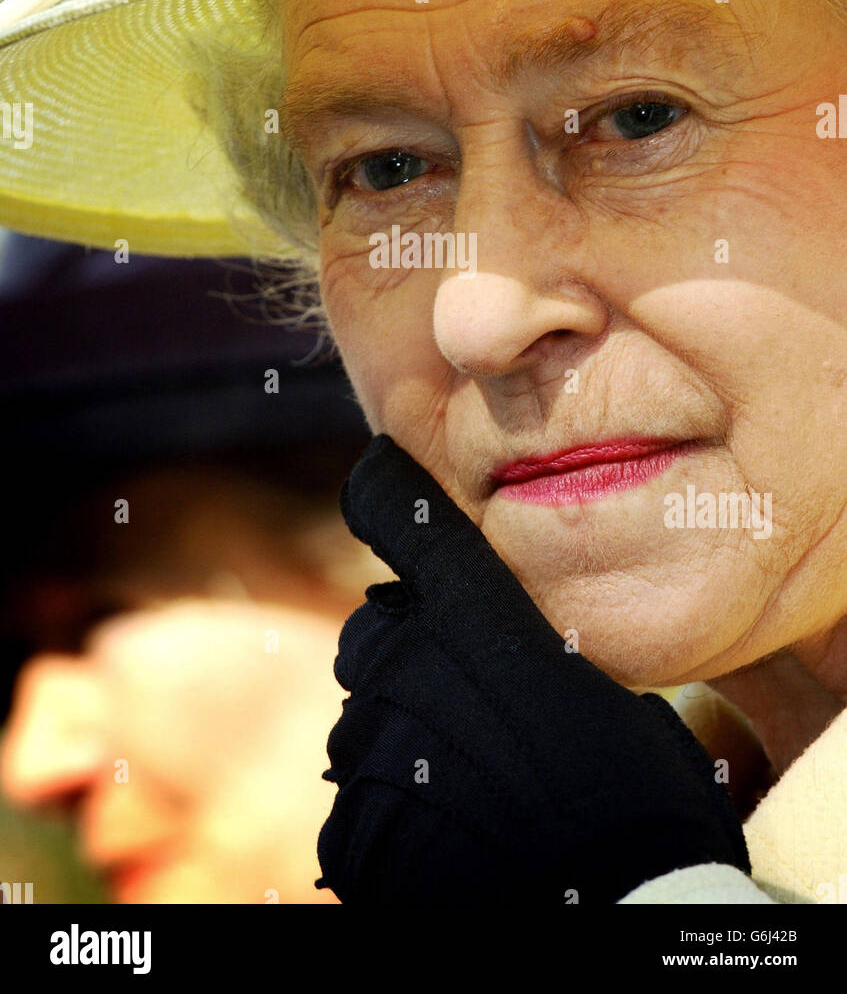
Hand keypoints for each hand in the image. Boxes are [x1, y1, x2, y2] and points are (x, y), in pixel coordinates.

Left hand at [317, 435, 749, 904]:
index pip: (400, 516)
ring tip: (473, 785)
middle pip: (376, 633)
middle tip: (471, 704)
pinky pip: (362, 798)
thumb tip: (526, 649)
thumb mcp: (608, 686)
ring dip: (405, 737)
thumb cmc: (641, 794)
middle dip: (410, 653)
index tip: (378, 477)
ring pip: (367, 718)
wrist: (620, 903)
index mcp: (475, 617)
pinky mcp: (356, 828)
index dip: (385, 492)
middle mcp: (405, 667)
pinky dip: (396, 811)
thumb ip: (541, 646)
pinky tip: (453, 834)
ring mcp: (372, 749)